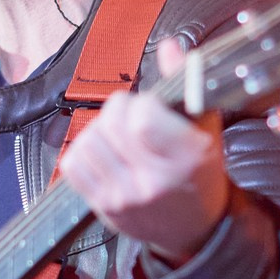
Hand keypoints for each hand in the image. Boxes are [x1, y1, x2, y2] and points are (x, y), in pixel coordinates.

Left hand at [60, 39, 229, 264]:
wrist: (194, 231)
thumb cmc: (200, 174)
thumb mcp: (206, 128)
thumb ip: (187, 83)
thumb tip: (170, 47)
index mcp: (187, 158)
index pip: (142, 116)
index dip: (142, 103)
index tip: (152, 110)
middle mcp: (154, 181)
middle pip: (112, 122)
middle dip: (121, 111)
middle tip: (136, 122)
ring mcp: (125, 197)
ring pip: (89, 139)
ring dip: (101, 131)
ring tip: (122, 139)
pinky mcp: (102, 208)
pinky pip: (73, 163)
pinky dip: (85, 151)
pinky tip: (106, 155)